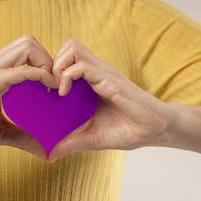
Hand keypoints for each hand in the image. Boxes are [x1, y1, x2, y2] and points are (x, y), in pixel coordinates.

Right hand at [0, 35, 57, 158]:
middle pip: (29, 41)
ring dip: (48, 63)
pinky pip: (23, 69)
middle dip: (50, 58)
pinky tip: (51, 90)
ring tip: (55, 86)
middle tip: (57, 83)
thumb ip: (22, 137)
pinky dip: (43, 76)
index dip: (45, 63)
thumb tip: (45, 152)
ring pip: (28, 46)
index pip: (26, 51)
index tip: (55, 86)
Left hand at [48, 38, 170, 160]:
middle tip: (49, 88)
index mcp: (92, 81)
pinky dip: (67, 76)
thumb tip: (49, 155)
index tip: (45, 93)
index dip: (51, 70)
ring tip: (57, 90)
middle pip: (68, 45)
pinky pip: (82, 66)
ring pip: (72, 48)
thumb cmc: (128, 131)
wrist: (154, 131)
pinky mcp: (110, 80)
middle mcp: (97, 72)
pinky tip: (65, 95)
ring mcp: (104, 74)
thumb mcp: (92, 138)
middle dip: (51, 64)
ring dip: (58, 67)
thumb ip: (71, 142)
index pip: (66, 58)